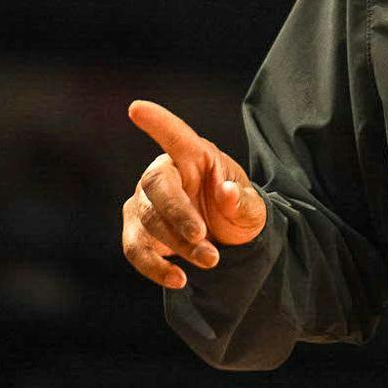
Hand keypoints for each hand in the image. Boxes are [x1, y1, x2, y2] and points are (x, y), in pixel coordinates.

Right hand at [120, 99, 266, 288]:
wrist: (226, 241)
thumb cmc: (236, 211)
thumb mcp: (253, 208)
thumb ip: (244, 201)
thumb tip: (228, 191)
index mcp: (194, 155)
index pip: (174, 135)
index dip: (157, 122)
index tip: (137, 108)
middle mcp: (163, 174)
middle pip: (158, 188)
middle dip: (179, 215)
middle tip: (203, 238)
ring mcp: (144, 202)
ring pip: (149, 221)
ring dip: (178, 245)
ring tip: (211, 260)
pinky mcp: (136, 231)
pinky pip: (135, 249)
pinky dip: (154, 267)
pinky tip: (178, 278)